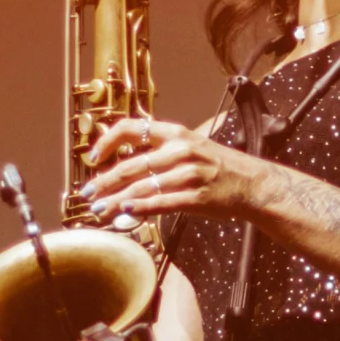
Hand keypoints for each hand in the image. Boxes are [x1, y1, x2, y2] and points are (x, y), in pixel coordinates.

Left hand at [80, 115, 264, 221]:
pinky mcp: (197, 196)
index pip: (133, 128)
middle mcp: (180, 151)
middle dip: (104, 182)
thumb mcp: (191, 148)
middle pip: (131, 165)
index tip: (93, 157)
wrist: (252, 184)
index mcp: (176, 134)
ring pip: (142, 187)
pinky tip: (126, 212)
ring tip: (99, 209)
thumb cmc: (218, 168)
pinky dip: (142, 208)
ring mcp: (189, 174)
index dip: (108, 142)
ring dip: (116, 200)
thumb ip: (160, 154)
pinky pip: (163, 202)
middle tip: (88, 193)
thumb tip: (125, 169)